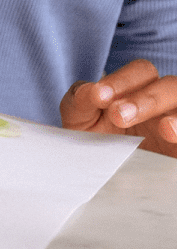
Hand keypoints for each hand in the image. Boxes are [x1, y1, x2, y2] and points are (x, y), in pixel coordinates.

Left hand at [60, 59, 176, 156]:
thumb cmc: (93, 142)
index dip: (122, 80)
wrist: (102, 176)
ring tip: (165, 129)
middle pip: (170, 85)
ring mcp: (175, 124)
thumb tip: (91, 91)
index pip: (141, 72)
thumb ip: (81, 101)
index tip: (99, 96)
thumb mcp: (81, 121)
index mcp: (138, 90)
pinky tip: (173, 137)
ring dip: (174, 116)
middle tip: (119, 115)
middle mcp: (162, 105)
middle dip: (146, 98)